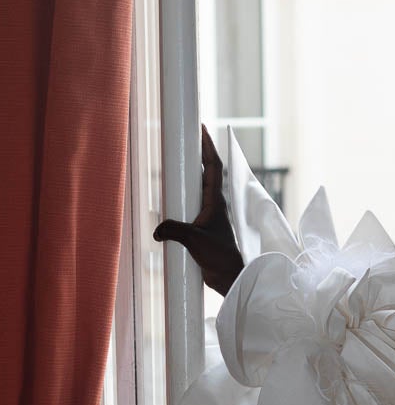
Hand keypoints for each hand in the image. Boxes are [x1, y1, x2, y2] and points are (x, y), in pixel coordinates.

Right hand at [153, 125, 244, 296]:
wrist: (229, 276)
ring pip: (199, 186)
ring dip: (190, 171)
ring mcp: (209, 214)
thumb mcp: (195, 240)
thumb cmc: (220, 257)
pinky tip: (172, 194)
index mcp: (215, 201)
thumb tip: (156, 230)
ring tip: (177, 158)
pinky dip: (183, 193)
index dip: (207, 146)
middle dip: (198, 152)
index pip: (213, 166)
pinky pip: (191, 203)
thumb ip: (174, 231)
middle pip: (207, 171)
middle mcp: (214, 204)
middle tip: (186, 136)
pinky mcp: (202, 226)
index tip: (201, 127)